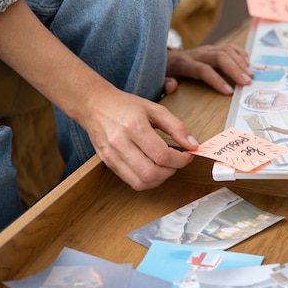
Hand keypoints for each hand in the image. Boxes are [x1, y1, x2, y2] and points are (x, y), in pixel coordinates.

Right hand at [82, 88, 197, 190]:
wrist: (94, 105)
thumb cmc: (124, 105)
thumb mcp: (154, 109)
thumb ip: (176, 127)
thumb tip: (193, 144)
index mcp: (134, 126)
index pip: (162, 155)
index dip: (181, 160)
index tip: (187, 155)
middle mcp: (121, 143)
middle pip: (152, 173)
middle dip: (171, 171)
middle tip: (177, 162)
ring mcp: (112, 156)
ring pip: (141, 182)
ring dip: (160, 179)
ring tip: (166, 167)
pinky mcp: (108, 164)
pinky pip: (131, 182)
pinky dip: (147, 181)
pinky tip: (153, 170)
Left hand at [164, 44, 252, 94]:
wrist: (167, 58)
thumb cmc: (166, 73)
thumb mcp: (159, 80)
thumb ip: (164, 84)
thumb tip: (172, 86)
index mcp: (184, 63)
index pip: (203, 70)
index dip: (216, 80)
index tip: (229, 92)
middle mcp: (197, 53)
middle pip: (219, 57)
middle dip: (234, 69)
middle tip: (247, 82)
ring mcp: (206, 49)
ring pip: (225, 50)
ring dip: (240, 62)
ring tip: (250, 75)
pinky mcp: (213, 48)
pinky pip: (228, 47)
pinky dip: (239, 53)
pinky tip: (247, 63)